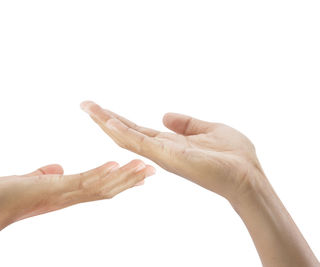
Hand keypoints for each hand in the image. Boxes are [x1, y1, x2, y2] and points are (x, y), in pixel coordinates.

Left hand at [0, 160, 154, 230]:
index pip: (101, 187)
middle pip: (108, 188)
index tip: (140, 175)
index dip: (122, 182)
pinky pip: (82, 182)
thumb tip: (57, 167)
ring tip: (143, 166)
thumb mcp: (33, 180)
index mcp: (69, 193)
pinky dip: (100, 173)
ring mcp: (65, 193)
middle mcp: (72, 196)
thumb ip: (47, 173)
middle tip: (152, 169)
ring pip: (101, 186)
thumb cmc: (8, 195)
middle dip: (131, 179)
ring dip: (123, 176)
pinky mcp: (54, 189)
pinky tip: (114, 165)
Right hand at [80, 101, 265, 202]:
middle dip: (104, 119)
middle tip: (85, 105)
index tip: (101, 109)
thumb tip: (164, 115)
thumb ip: (186, 123)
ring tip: (89, 108)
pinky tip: (108, 121)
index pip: (136, 131)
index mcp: (169, 144)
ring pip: (127, 138)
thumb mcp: (208, 129)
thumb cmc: (232, 155)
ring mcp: (162, 155)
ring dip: (107, 122)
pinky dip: (123, 132)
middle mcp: (160, 150)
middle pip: (126, 133)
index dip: (118, 120)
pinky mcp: (168, 157)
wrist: (247, 175)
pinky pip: (140, 143)